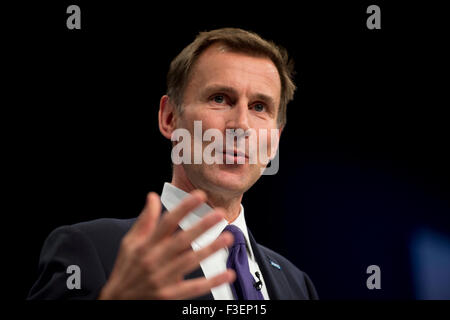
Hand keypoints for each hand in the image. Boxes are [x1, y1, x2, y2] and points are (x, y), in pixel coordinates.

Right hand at [98, 190, 234, 298]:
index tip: (199, 196)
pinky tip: (227, 274)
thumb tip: (152, 197)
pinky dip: (211, 282)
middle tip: (219, 214)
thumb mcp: (129, 243)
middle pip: (181, 240)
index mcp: (146, 245)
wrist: (117, 302)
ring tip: (227, 238)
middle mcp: (154, 260)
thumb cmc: (126, 270)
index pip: (167, 222)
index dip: (184, 208)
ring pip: (190, 261)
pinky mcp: (169, 295)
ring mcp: (162, 279)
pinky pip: (193, 288)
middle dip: (201, 226)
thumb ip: (144, 220)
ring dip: (210, 249)